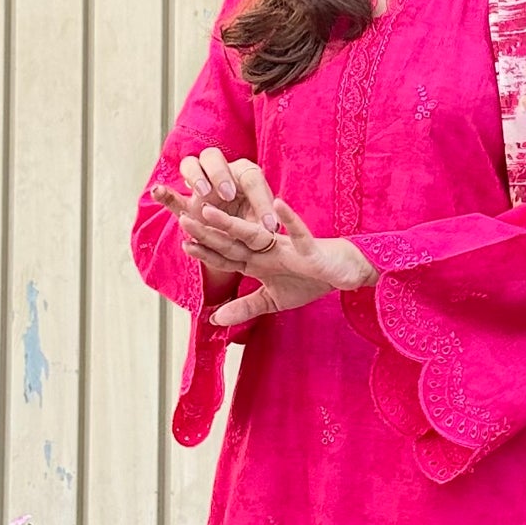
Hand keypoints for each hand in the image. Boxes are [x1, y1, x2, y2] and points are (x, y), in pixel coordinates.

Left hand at [155, 154, 375, 326]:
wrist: (343, 273)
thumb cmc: (309, 281)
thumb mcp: (272, 300)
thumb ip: (244, 308)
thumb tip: (214, 320)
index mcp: (258, 261)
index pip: (227, 256)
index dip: (206, 252)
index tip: (183, 244)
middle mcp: (268, 250)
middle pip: (233, 241)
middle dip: (209, 233)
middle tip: (182, 219)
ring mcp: (287, 247)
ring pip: (256, 233)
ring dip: (233, 224)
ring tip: (211, 211)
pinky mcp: (309, 248)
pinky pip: (300, 232)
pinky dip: (290, 220)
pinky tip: (277, 204)